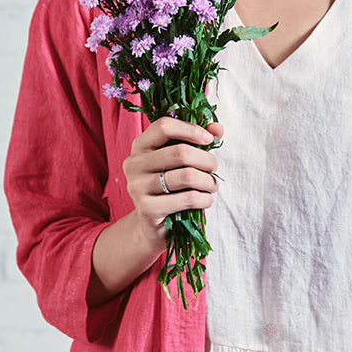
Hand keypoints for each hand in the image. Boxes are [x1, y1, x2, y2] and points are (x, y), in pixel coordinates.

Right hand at [123, 115, 224, 248]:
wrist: (153, 225)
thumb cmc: (171, 187)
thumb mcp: (182, 161)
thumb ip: (198, 140)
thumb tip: (217, 127)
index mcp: (140, 146)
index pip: (164, 126)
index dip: (191, 129)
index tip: (209, 140)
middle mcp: (134, 164)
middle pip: (180, 152)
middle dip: (207, 160)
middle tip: (214, 168)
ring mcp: (138, 187)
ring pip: (187, 176)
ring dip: (209, 181)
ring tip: (212, 186)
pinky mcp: (147, 209)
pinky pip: (188, 199)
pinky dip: (205, 199)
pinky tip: (205, 200)